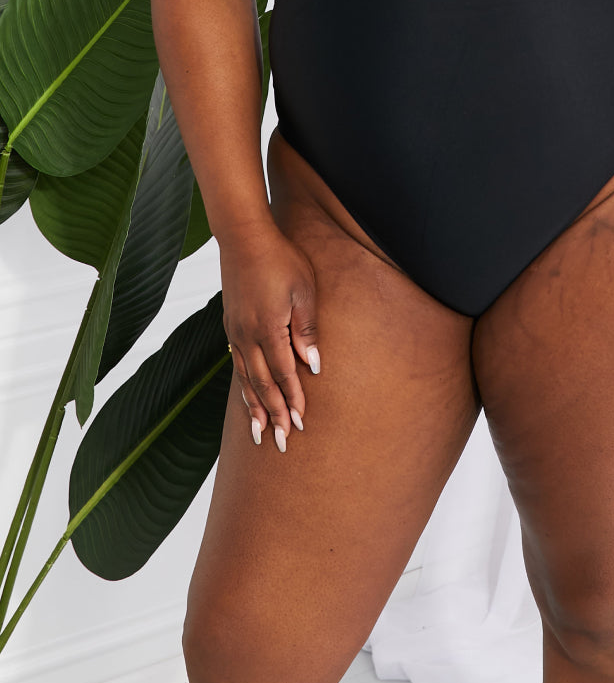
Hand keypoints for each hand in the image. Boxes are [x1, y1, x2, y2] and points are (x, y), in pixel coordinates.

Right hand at [220, 221, 320, 452]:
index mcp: (268, 329)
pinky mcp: (231, 327)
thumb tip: (313, 364)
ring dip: (255, 408)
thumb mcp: (303, 290)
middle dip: (274, 415)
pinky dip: (243, 387)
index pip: (284, 375)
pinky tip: (247, 398)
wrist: (243, 239)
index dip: (293, 401)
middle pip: (263, 385)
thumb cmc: (280, 259)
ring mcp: (236, 333)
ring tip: (260, 434)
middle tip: (281, 443)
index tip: (301, 424)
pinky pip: (237, 366)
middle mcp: (248, 337)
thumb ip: (306, 329)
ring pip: (246, 380)